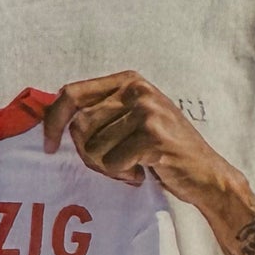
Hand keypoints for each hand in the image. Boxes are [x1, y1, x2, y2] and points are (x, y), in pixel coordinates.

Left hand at [40, 71, 229, 201]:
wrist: (206, 173)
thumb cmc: (163, 150)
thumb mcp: (132, 119)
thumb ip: (100, 113)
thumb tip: (53, 120)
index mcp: (128, 80)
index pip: (71, 93)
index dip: (53, 122)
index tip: (49, 146)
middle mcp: (137, 89)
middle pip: (80, 126)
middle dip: (88, 154)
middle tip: (112, 164)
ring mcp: (147, 110)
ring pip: (94, 147)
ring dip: (108, 167)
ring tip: (132, 165)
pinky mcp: (153, 135)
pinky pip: (113, 162)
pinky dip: (124, 174)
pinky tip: (144, 171)